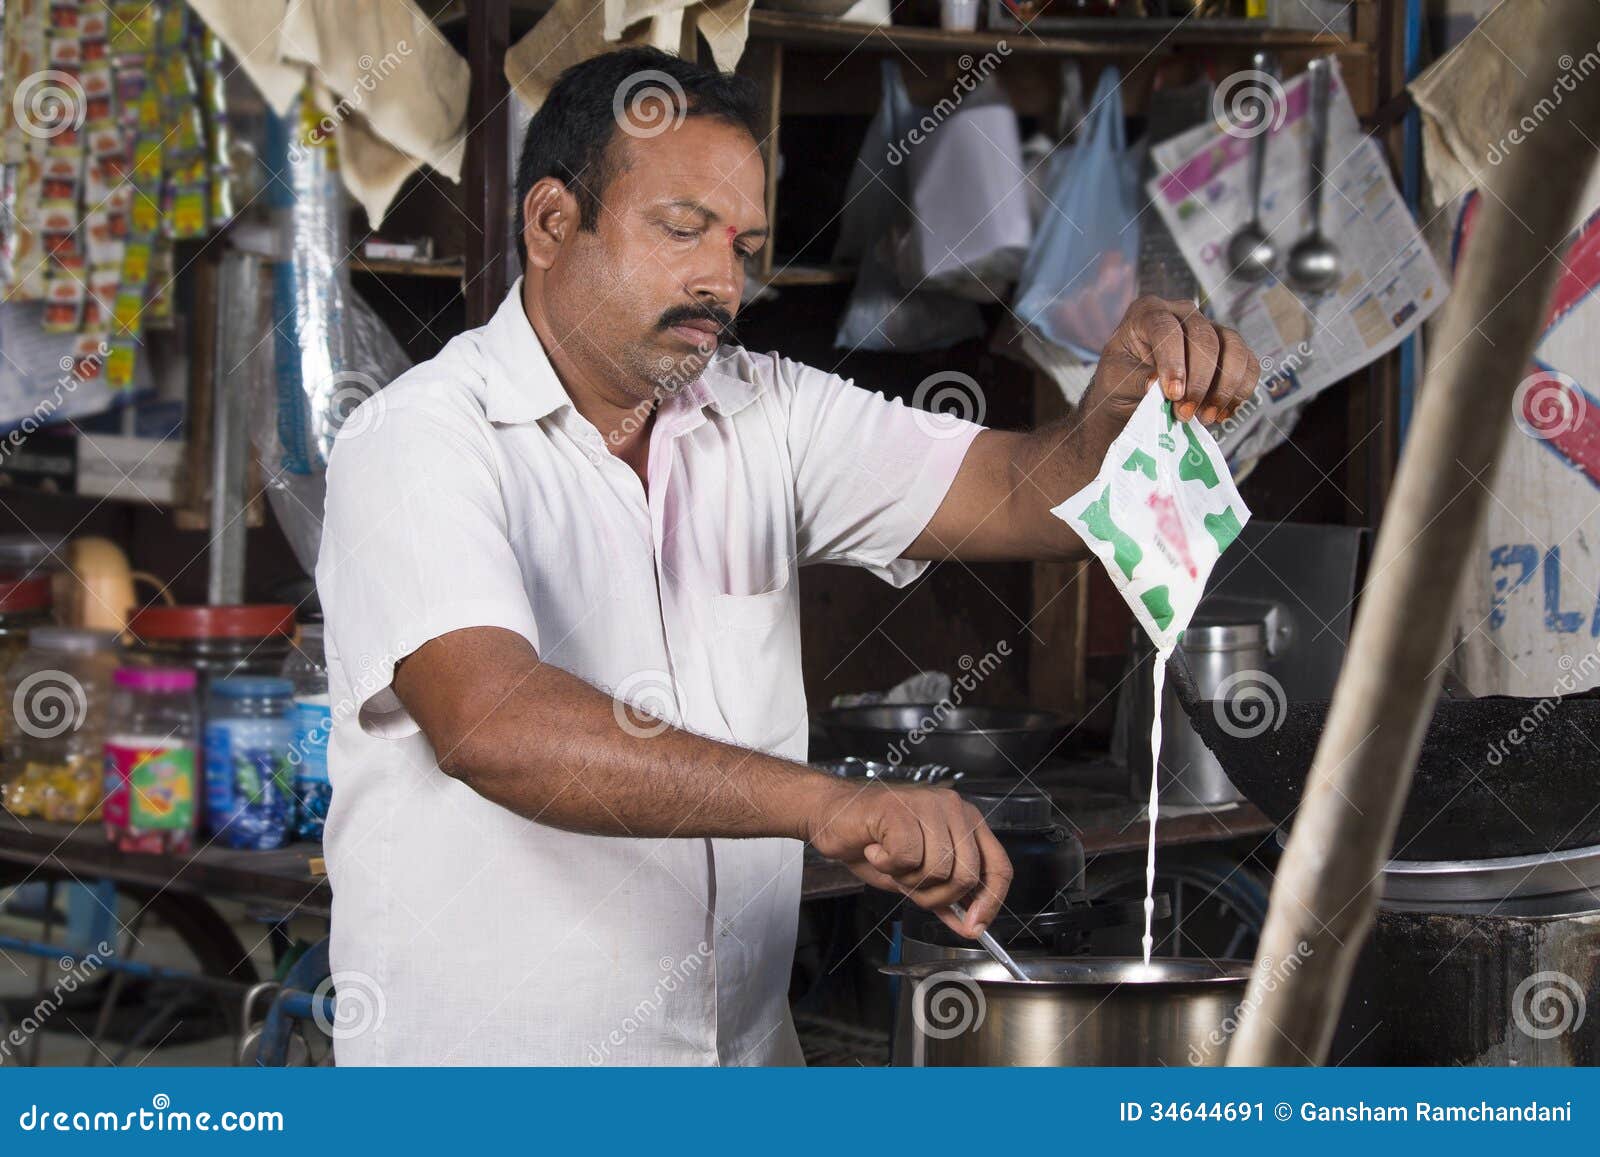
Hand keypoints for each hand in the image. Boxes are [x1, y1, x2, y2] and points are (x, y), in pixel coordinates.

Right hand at [803, 780, 1012, 938]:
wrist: (831, 816)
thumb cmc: (872, 841)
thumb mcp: (916, 877)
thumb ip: (945, 897)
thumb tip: (971, 927)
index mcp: (966, 822)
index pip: (998, 866)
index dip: (991, 901)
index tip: (976, 926)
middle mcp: (953, 808)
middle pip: (968, 874)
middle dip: (937, 896)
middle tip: (909, 885)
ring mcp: (928, 804)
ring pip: (938, 869)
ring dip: (907, 878)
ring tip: (889, 861)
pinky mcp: (901, 808)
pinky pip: (907, 857)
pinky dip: (886, 864)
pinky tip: (875, 850)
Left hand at [1086, 295, 1261, 426]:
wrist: (1132, 396)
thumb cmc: (1120, 382)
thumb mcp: (1116, 380)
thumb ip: (1136, 379)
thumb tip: (1157, 384)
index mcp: (1147, 312)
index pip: (1166, 328)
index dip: (1173, 361)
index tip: (1173, 394)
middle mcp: (1182, 313)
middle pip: (1204, 337)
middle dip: (1199, 380)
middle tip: (1185, 413)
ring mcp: (1209, 328)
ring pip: (1234, 347)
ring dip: (1225, 386)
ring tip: (1207, 417)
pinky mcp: (1228, 349)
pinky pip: (1248, 363)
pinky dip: (1241, 390)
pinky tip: (1224, 413)